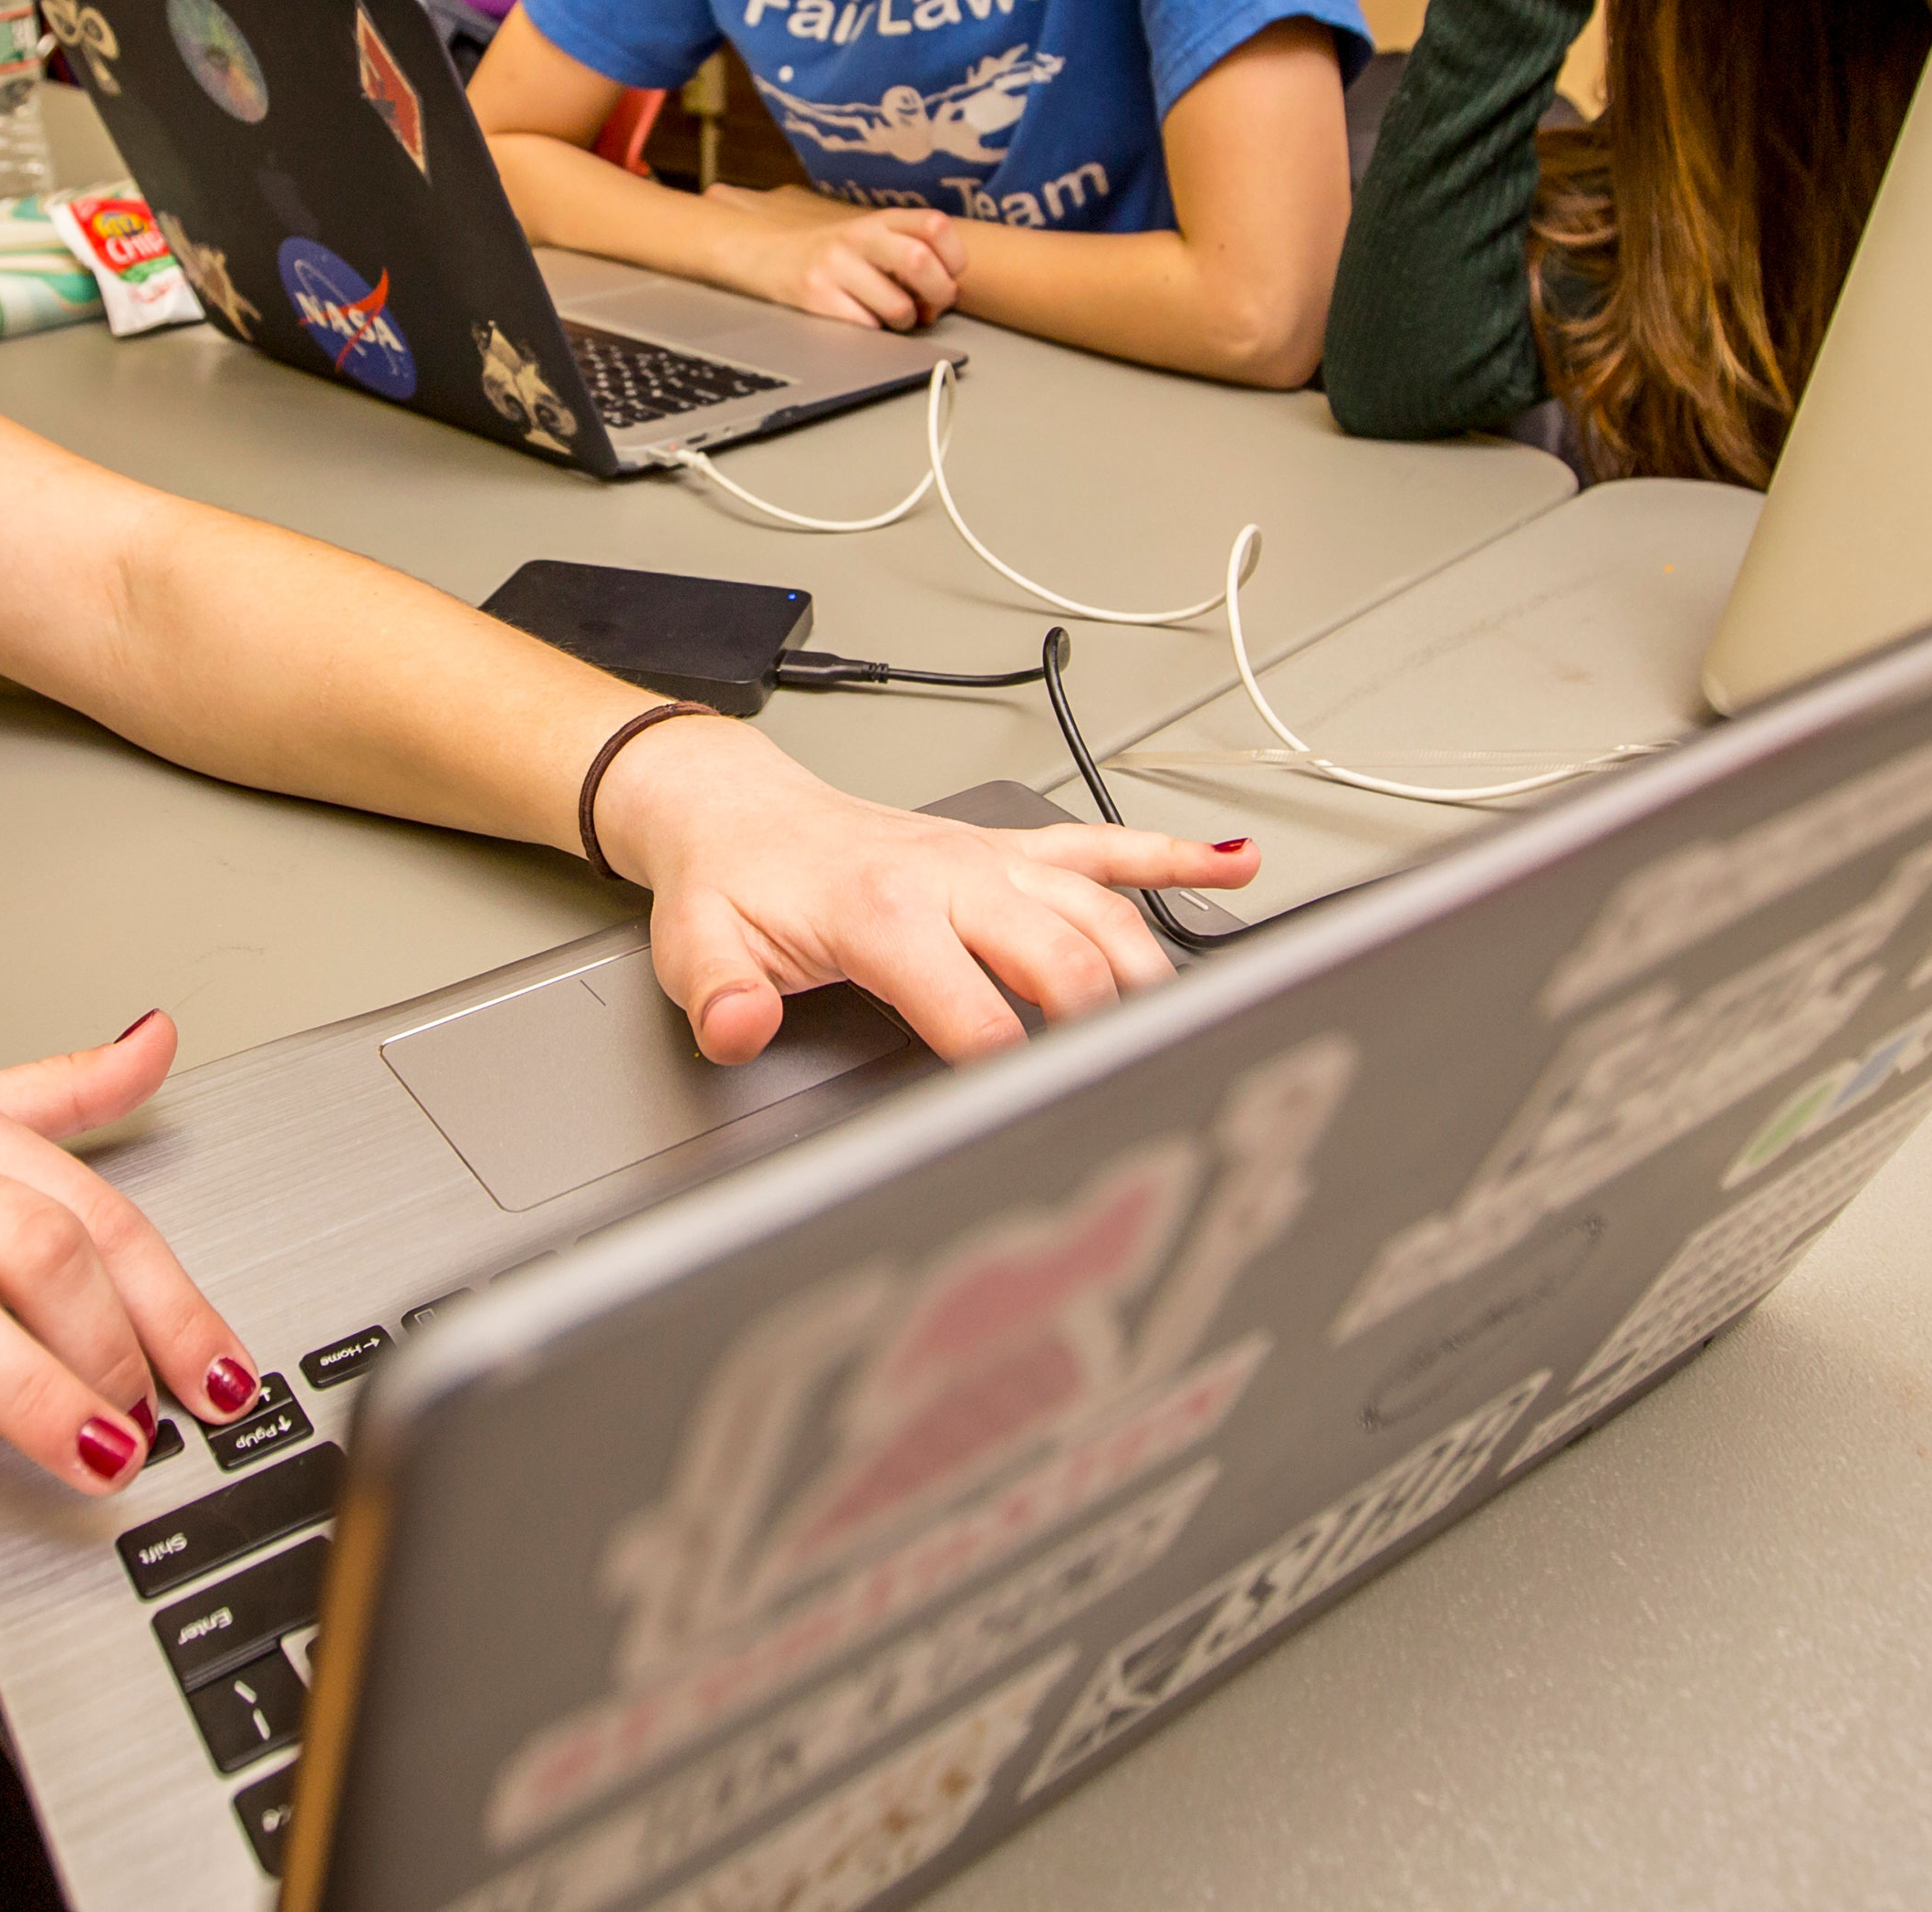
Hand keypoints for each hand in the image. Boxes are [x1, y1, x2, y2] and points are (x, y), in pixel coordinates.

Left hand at [597, 719, 1256, 1061]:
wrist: (736, 809)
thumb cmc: (732, 883)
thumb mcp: (697, 946)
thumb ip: (719, 996)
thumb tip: (741, 1027)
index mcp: (884, 910)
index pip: (974, 1008)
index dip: (1009, 1073)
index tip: (1035, 1121)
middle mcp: (952, 875)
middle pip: (1062, 955)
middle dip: (1102, 1026)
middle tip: (1129, 1089)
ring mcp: (989, 858)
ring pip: (1099, 906)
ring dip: (1148, 966)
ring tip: (1190, 1026)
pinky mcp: (1008, 847)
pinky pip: (1103, 845)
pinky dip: (1174, 853)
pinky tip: (1234, 865)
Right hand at [732, 187, 962, 328]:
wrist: (764, 252)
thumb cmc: (831, 253)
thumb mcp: (870, 236)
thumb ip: (908, 249)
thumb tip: (946, 291)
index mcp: (879, 219)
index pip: (936, 225)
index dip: (955, 256)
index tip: (950, 275)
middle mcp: (858, 237)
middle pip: (920, 260)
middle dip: (939, 294)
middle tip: (933, 306)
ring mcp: (834, 266)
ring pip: (897, 305)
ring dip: (906, 322)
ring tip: (896, 318)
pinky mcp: (814, 296)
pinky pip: (865, 326)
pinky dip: (876, 333)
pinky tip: (867, 323)